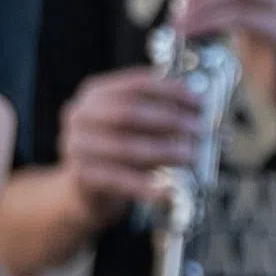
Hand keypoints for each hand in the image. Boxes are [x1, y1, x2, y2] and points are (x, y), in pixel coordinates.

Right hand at [57, 66, 206, 213]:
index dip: (169, 91)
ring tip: (190, 156)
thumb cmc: (119, 150)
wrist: (87, 189)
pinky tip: (168, 191)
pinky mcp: (82, 176)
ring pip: (125, 148)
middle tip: (198, 130)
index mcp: (95, 94)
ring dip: (163, 151)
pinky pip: (120, 180)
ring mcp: (77, 146)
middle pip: (128, 113)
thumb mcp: (135, 127)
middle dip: (168, 120)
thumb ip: (158, 115)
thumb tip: (195, 114)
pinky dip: (147, 186)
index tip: (196, 101)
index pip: (134, 84)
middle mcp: (81, 116)